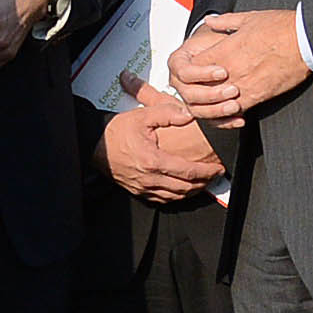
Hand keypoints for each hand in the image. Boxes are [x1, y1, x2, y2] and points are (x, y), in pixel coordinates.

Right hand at [102, 83, 221, 203]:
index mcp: (153, 161)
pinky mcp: (137, 191)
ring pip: (175, 196)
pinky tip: (182, 189)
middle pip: (185, 188)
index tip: (218, 167)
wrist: (94, 144)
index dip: (207, 171)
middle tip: (215, 175)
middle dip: (204, 183)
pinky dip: (176, 196)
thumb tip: (188, 115)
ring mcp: (143, 188)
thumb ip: (167, 113)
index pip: (188, 172)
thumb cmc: (116, 131)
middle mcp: (150, 179)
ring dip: (192, 191)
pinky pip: (162, 199)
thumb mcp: (142, 116)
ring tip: (203, 183)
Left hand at [171, 12, 310, 124]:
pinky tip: (234, 112)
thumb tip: (210, 21)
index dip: (190, 72)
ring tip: (217, 103)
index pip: (192, 68)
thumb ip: (225, 22)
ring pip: (216, 103)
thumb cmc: (280, 27)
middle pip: (200, 89)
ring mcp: (242, 85)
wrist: (304, 40)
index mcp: (223, 51)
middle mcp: (229, 70)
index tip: (196, 71)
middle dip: (199, 91)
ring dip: (214, 105)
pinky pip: (237, 110)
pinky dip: (232, 112)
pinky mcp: (258, 96)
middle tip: (202, 90)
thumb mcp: (248, 18)